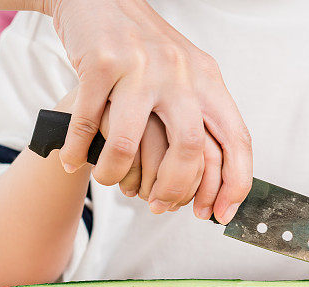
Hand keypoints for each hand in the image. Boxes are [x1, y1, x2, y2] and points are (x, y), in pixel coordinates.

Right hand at [45, 0, 251, 222]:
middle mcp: (180, 73)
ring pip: (133, 143)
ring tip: (108, 181)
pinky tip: (73, 161)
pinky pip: (89, 122)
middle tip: (160, 207)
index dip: (235, 183)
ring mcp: (140, 68)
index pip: (236, 139)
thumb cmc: (143, 50)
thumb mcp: (185, 76)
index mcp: (208, 81)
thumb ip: (198, 119)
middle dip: (175, 189)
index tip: (221, 214)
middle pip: (189, 149)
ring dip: (117, 174)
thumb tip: (209, 182)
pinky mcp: (101, 64)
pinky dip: (78, 150)